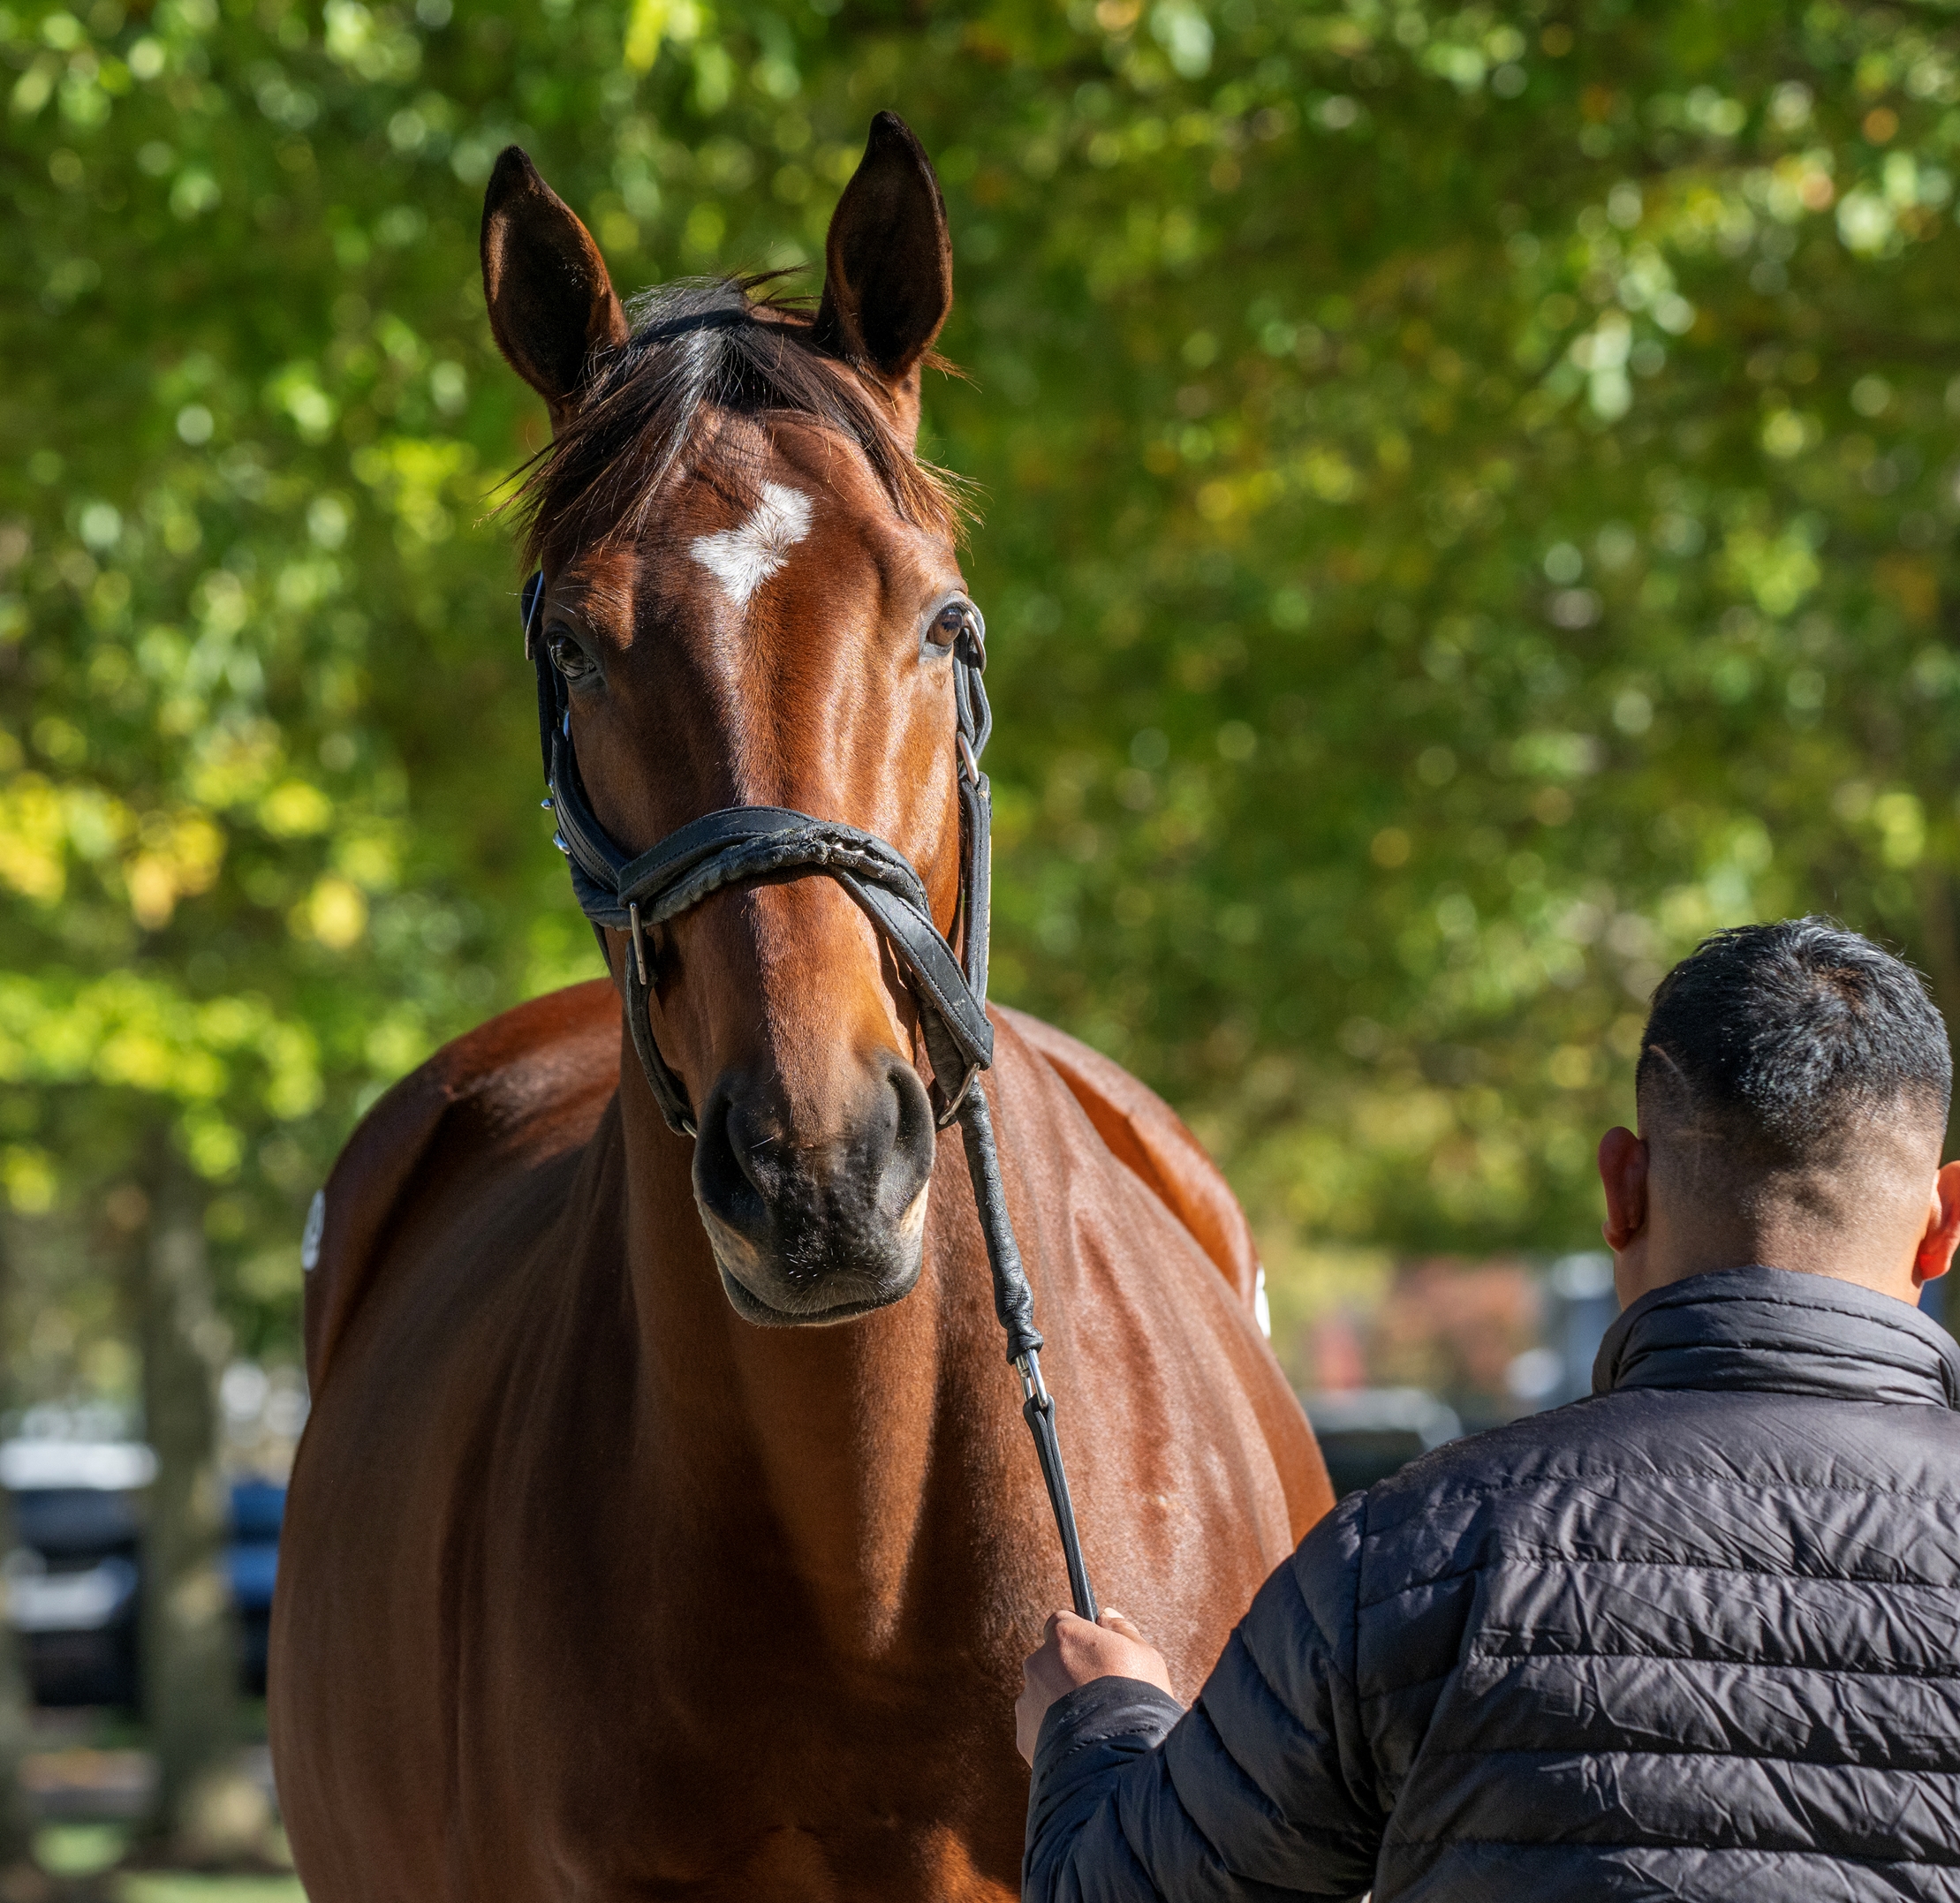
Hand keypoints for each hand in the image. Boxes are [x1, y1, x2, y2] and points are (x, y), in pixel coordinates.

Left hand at [1015, 1609, 1174, 1765]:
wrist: (1119, 1760)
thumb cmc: (1137, 1701)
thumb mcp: (1145, 1657)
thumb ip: (1121, 1630)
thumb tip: (1105, 1615)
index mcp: (1065, 1635)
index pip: (1061, 1622)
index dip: (1080, 1638)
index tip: (1096, 1654)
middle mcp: (1038, 1662)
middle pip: (1050, 1660)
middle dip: (1068, 1673)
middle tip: (1099, 1696)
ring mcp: (1028, 1699)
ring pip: (1043, 1695)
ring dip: (1060, 1705)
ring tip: (1093, 1726)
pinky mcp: (1023, 1735)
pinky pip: (1038, 1728)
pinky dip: (1053, 1734)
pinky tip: (1081, 1745)